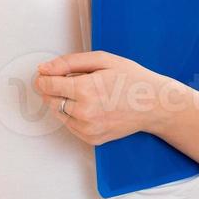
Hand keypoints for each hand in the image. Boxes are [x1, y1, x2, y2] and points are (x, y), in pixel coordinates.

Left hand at [33, 51, 165, 145]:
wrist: (154, 105)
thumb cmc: (131, 79)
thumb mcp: (102, 60)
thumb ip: (69, 63)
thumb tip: (44, 68)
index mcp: (86, 90)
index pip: (47, 85)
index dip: (44, 76)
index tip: (47, 72)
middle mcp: (85, 113)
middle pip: (49, 100)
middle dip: (53, 88)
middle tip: (72, 80)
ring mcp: (88, 128)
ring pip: (58, 113)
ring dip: (64, 102)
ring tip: (86, 93)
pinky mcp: (91, 138)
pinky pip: (70, 125)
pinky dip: (74, 114)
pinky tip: (91, 105)